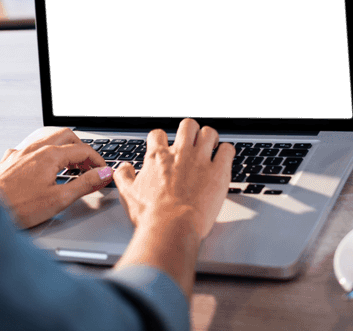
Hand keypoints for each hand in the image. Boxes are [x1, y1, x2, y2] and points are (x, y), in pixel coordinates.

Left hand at [0, 127, 113, 228]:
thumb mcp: (59, 199)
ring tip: (69, 163)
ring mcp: (20, 152)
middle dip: (81, 148)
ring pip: (46, 138)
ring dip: (63, 146)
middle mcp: (34, 149)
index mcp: (49, 155)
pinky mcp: (9, 160)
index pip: (82, 150)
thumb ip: (85, 184)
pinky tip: (42, 165)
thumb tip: (104, 174)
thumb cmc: (19, 207)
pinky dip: (43, 152)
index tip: (103, 171)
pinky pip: (30, 147)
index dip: (97, 160)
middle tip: (88, 165)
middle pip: (66, 136)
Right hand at [113, 118, 233, 239]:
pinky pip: (228, 150)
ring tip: (211, 147)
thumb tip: (124, 167)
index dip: (162, 139)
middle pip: (187, 125)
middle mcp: (180, 153)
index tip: (165, 147)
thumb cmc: (151, 215)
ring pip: (209, 133)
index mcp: (157, 157)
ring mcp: (200, 160)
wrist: (171, 228)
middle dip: (190, 131)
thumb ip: (124, 176)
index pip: (158, 134)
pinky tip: (224, 158)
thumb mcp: (128, 194)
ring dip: (210, 138)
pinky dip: (227, 152)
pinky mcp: (219, 171)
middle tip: (192, 143)